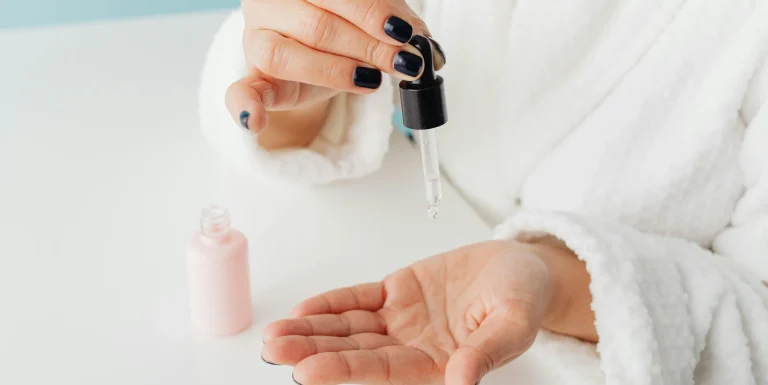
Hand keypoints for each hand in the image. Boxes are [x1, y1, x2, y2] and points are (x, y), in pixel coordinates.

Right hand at [225, 0, 445, 147]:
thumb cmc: (338, 27)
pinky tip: (254, 121)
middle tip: (402, 62)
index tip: (404, 33)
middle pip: (318, 25)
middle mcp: (269, 4)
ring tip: (371, 81)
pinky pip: (239, 92)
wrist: (310, 49)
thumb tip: (427, 45)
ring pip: (287, 56)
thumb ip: (393, 21)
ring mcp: (255, 41)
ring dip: (335, 72)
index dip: (372, 12)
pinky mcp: (253, 78)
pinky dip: (245, 107)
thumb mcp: (367, 17)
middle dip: (368, 46)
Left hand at [261, 240, 571, 384]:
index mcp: (441, 364)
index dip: (346, 371)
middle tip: (276, 349)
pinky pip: (358, 300)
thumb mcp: (515, 323)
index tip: (308, 371)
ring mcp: (402, 321)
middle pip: (356, 352)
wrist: (522, 266)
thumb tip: (461, 382)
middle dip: (314, 351)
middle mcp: (414, 347)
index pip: (385, 372)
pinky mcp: (397, 293)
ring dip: (313, 331)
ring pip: (349, 328)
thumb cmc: (524, 297)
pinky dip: (332, 304)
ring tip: (276, 334)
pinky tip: (304, 311)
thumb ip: (486, 353)